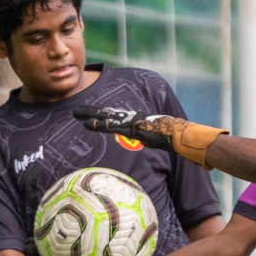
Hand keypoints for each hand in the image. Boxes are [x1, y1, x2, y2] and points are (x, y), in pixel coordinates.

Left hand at [74, 106, 228, 166]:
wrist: (180, 136)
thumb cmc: (172, 140)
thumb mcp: (157, 139)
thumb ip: (148, 140)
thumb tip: (145, 144)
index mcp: (137, 120)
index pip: (115, 117)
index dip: (102, 115)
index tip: (89, 115)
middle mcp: (133, 118)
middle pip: (108, 114)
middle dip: (91, 111)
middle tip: (75, 110)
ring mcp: (131, 121)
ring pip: (107, 117)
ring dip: (90, 116)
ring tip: (75, 114)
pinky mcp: (132, 127)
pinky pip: (112, 126)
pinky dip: (99, 125)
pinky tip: (87, 125)